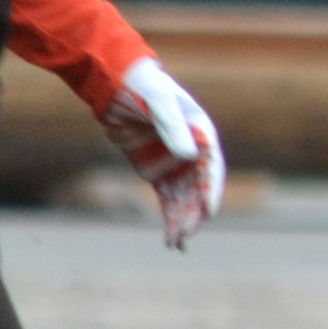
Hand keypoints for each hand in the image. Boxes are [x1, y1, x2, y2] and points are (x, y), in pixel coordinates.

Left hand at [97, 57, 223, 248]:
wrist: (116, 84)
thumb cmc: (143, 88)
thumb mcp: (158, 104)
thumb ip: (173, 128)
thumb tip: (188, 156)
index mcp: (201, 134)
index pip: (211, 168)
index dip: (211, 190)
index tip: (209, 212)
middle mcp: (193, 152)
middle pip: (198, 189)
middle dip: (193, 213)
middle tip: (186, 234)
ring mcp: (174, 163)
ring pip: (183, 198)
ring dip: (182, 221)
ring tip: (175, 244)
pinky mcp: (156, 170)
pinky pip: (167, 199)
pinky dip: (169, 217)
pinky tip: (170, 237)